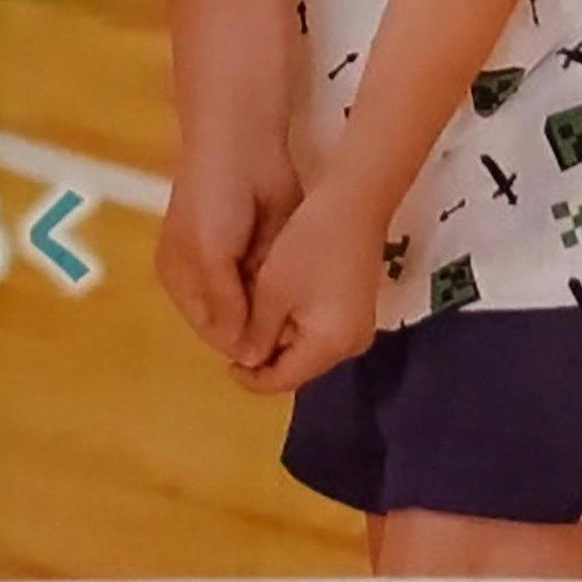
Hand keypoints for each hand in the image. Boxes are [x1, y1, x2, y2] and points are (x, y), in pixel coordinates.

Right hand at [156, 140, 301, 363]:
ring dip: (278, 313)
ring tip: (307, 324)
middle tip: (295, 341)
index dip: (239, 345)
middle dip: (261, 330)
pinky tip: (311, 300)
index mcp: (181, 280)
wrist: (243, 145)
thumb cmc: (214, 202)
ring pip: (261, 306)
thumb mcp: (209, 257)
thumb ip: (225, 306)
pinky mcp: (267, 249)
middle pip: (237, 321)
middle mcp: (208, 277)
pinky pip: (278, 284)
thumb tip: (244, 355)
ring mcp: (240, 262)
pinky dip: (291, 292)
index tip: (273, 357)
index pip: (211, 331)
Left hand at [232, 189, 386, 394]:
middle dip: (265, 354)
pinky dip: (296, 321)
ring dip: (279, 336)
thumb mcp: (272, 290)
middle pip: (298, 365)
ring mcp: (357, 325)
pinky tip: (277, 299)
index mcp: (329, 347)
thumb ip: (256, 332)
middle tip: (235, 335)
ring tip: (251, 315)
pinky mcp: (357, 306)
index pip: (283, 380)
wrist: (355, 200)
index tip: (224, 362)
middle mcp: (350, 345)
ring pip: (308, 345)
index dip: (250, 377)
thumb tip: (247, 360)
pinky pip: (321, 328)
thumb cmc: (308, 244)